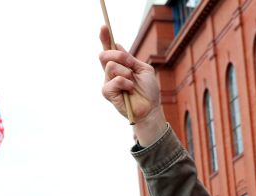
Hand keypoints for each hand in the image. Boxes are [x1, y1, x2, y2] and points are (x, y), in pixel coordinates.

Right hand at [98, 26, 166, 145]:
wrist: (151, 108)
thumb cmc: (149, 91)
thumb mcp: (144, 70)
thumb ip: (130, 59)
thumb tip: (117, 45)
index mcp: (120, 65)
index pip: (109, 49)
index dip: (105, 37)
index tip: (104, 26)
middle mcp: (111, 72)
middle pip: (105, 54)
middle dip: (118, 56)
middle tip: (130, 64)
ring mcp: (108, 82)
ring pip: (110, 66)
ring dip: (125, 72)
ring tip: (132, 82)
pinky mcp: (107, 93)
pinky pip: (114, 80)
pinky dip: (125, 83)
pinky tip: (130, 89)